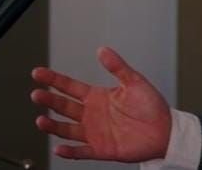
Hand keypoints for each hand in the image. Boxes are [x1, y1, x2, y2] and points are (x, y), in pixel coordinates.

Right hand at [30, 47, 171, 161]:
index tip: (38, 73)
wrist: (165, 130)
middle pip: (64, 107)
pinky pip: (81, 152)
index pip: (70, 87)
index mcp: (98, 97)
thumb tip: (103, 50)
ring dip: (53, 126)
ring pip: (67, 129)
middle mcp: (92, 114)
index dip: (53, 80)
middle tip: (36, 94)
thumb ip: (118, 67)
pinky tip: (59, 148)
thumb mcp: (135, 82)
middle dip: (49, 100)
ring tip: (41, 120)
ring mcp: (94, 132)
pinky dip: (70, 152)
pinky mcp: (101, 149)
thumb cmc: (151, 107)